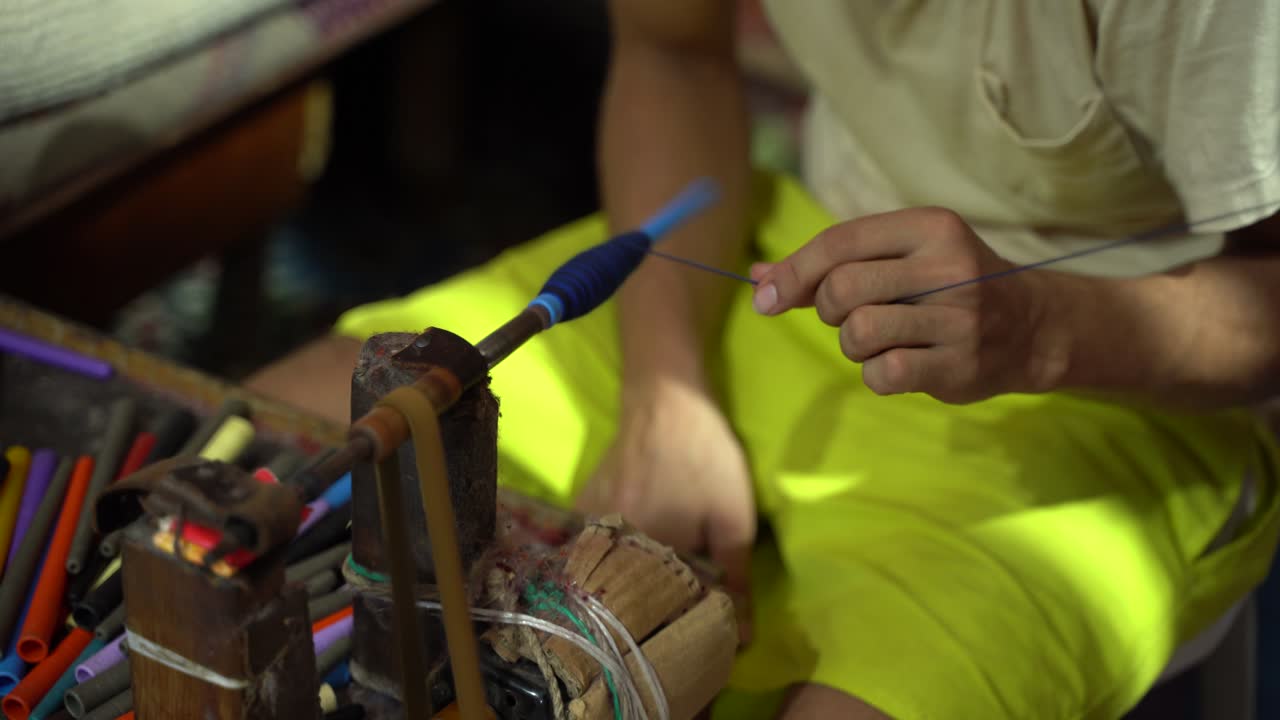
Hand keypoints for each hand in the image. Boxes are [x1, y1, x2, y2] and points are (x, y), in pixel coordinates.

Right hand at [576, 376, 755, 643]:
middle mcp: (606, 544)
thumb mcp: (733, 518)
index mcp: (646, 552)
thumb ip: (736, 578)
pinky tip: (619, 565)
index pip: (656, 614)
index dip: (675, 632)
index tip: (689, 647)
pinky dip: (603, 561)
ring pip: (603, 573)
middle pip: (624, 597)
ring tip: (644, 602)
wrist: (666, 398)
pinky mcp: (578, 508)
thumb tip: (741, 639)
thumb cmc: (704, 456)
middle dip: (647, 616)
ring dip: (623, 589)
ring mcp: (585, 524)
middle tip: (670, 624)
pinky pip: (588, 550)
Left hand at [751, 207, 1063, 403]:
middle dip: (829, 309)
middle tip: (852, 316)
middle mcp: (949, 266)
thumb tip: (758, 279)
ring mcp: (959, 317)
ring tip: (881, 340)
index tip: (767, 297)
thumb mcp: (898, 259)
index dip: (794, 271)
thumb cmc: (945, 288)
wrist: (1031, 327)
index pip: (840, 242)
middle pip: (842, 289)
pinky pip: (883, 373)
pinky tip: (903, 364)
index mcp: (930, 227)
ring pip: (857, 332)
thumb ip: (829, 266)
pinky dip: (877, 374)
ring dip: (853, 345)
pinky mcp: (960, 363)